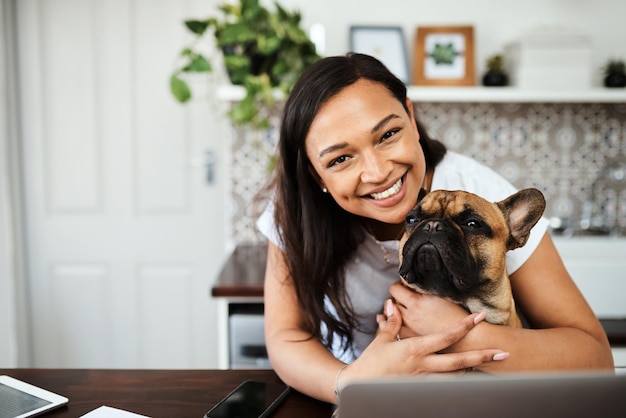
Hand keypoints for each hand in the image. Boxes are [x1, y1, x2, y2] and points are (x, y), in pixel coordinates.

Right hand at [337, 299, 508, 391]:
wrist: (360, 386)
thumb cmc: (370, 363)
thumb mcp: (382, 340)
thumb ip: (392, 323)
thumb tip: (392, 305)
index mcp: (415, 349)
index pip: (446, 336)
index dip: (465, 326)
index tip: (479, 317)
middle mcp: (424, 366)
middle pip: (460, 361)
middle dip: (483, 357)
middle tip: (502, 353)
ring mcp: (424, 381)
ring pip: (456, 377)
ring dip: (471, 370)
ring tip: (485, 363)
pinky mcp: (421, 390)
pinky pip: (444, 386)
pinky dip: (455, 381)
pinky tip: (464, 378)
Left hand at [389, 281, 468, 337]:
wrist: (466, 341)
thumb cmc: (458, 317)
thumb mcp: (441, 297)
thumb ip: (424, 291)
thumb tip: (413, 285)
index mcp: (416, 303)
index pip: (395, 289)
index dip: (397, 285)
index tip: (402, 285)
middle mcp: (409, 317)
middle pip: (391, 303)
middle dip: (395, 299)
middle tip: (401, 298)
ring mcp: (408, 331)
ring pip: (391, 319)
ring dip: (394, 314)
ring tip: (400, 311)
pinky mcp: (411, 343)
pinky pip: (396, 332)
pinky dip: (396, 327)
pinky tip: (400, 325)